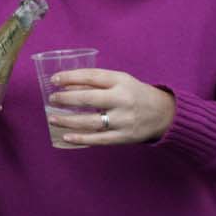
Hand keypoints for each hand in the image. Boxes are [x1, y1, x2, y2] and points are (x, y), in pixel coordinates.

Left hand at [46, 69, 175, 145]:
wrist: (164, 113)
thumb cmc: (135, 94)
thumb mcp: (121, 81)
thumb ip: (97, 82)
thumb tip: (67, 85)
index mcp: (121, 81)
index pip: (92, 76)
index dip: (70, 77)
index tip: (54, 79)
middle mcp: (122, 100)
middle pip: (88, 99)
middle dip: (66, 99)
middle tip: (52, 99)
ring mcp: (123, 120)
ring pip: (90, 121)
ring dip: (68, 120)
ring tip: (52, 118)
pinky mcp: (123, 137)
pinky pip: (98, 139)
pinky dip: (80, 139)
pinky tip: (66, 136)